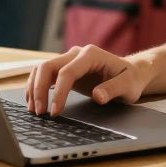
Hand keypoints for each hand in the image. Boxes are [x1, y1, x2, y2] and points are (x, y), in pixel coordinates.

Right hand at [26, 45, 151, 115]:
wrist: (131, 73)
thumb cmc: (130, 79)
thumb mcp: (129, 86)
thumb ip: (114, 89)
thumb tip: (98, 96)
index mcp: (91, 55)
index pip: (67, 72)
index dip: (58, 93)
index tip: (55, 112)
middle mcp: (77, 54)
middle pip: (47, 67)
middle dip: (39, 90)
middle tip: (39, 113)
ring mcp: (69, 60)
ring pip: (42, 69)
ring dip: (34, 88)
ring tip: (34, 110)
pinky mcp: (65, 68)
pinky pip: (44, 74)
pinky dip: (36, 86)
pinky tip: (34, 102)